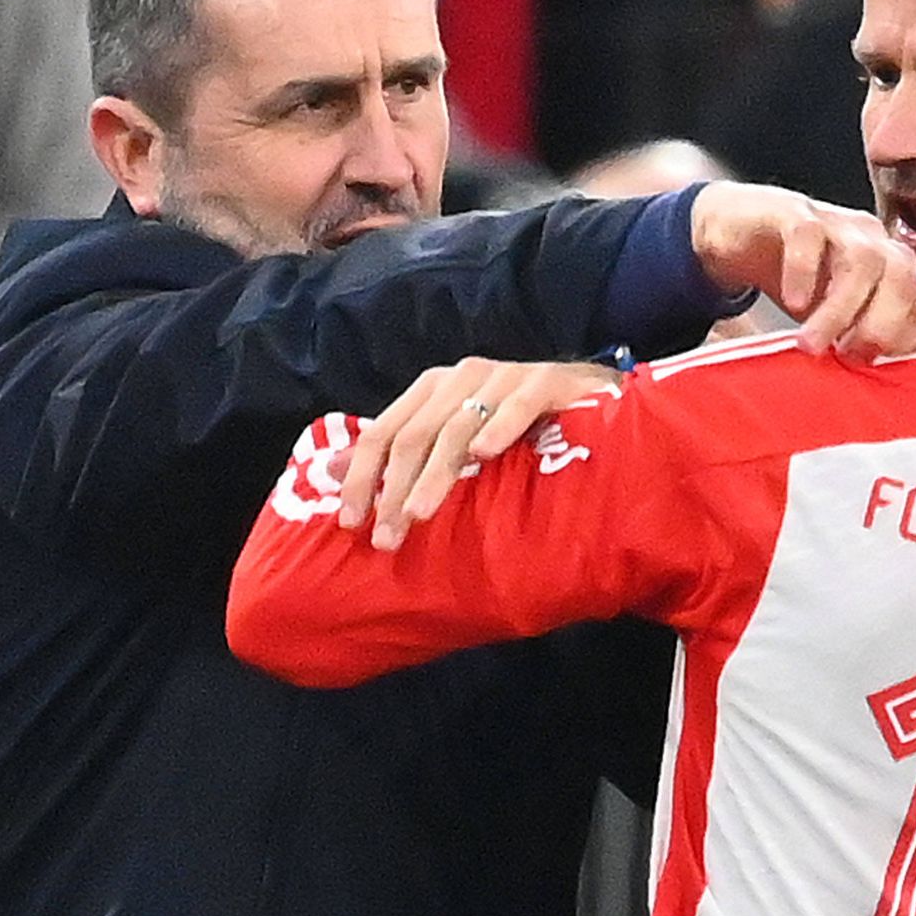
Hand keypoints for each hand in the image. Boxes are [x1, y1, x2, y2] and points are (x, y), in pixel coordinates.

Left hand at [339, 358, 620, 548]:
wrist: (590, 399)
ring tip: (421, 515)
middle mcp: (462, 377)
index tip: (350, 523)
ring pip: (457, 427)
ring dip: (435, 475)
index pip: (383, 432)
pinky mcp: (547, 381)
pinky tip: (485, 455)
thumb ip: (396, 452)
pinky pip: (518, 404)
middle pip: (414, 435)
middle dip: (395, 490)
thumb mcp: (451, 440)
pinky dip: (499, 427)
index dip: (361, 477)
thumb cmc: (517, 427)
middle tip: (387, 538)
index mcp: (432, 389)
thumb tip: (325, 470)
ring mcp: (505, 376)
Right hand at [684, 185, 915, 362]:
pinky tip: (794, 304)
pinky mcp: (793, 213)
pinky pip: (809, 235)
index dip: (907, 337)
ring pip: (860, 260)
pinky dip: (805, 271)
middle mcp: (872, 241)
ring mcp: (836, 223)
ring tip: (811, 345)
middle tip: (849, 358)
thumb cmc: (799, 280)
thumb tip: (897, 382)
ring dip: (840, 309)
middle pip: (903, 275)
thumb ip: (865, 340)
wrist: (738, 231)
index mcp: (890, 267)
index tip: (871, 365)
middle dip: (882, 323)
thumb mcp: (836, 318)